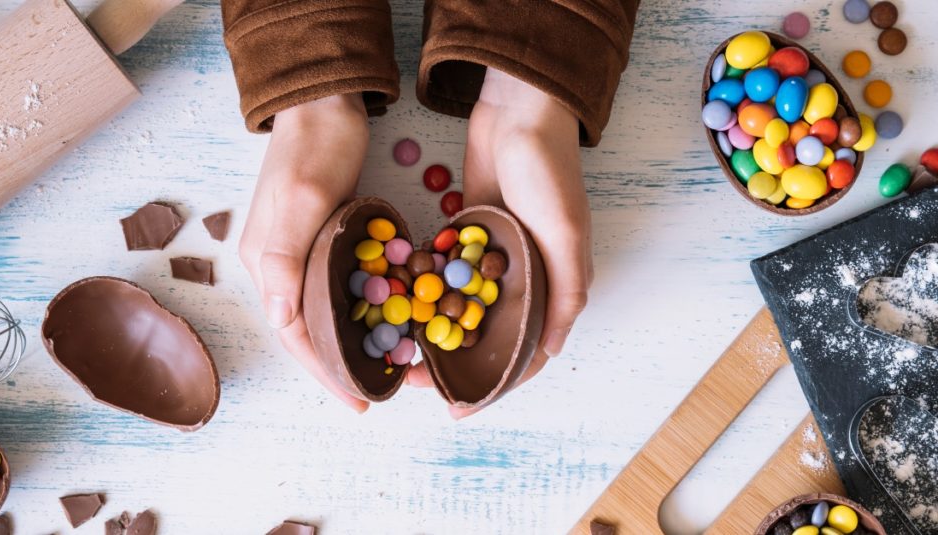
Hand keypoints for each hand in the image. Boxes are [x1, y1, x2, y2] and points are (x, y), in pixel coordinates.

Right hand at [239, 94, 370, 412]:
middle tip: (378, 389)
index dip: (324, 373)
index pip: (292, 334)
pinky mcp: (320, 236)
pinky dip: (358, 308)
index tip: (359, 400)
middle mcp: (276, 264)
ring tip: (383, 364)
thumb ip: (286, 257)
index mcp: (265, 263)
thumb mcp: (304, 199)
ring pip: (322, 311)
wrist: (323, 101)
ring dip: (349, 340)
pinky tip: (383, 319)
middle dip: (338, 365)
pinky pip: (337, 286)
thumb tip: (279, 320)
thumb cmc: (315, 146)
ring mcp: (298, 250)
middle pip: (305, 330)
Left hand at [408, 68, 593, 418]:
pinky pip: (443, 271)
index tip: (457, 408)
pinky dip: (424, 289)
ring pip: (459, 307)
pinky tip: (395, 305)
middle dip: (451, 362)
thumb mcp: (565, 233)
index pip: (524, 351)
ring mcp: (491, 256)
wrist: (519, 112)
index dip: (493, 384)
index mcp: (553, 284)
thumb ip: (565, 291)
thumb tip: (552, 351)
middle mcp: (522, 276)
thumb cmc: (550, 172)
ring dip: (432, 329)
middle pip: (485, 335)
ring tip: (398, 350)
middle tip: (413, 378)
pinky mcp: (465, 232)